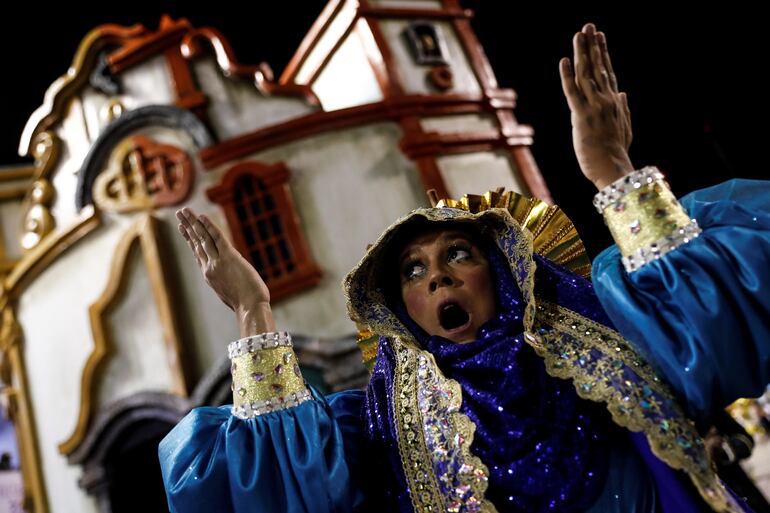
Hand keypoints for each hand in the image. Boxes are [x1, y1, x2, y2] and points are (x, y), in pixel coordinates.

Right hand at [176, 207, 274, 334]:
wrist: (250, 308)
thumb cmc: (245, 305)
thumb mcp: (229, 293)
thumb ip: (225, 282)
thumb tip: (229, 279)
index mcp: (209, 275)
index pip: (197, 253)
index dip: (190, 239)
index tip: (183, 228)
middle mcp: (209, 267)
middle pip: (196, 243)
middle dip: (188, 227)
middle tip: (180, 214)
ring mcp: (217, 262)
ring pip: (202, 238)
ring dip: (193, 222)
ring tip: (184, 211)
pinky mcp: (229, 257)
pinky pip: (217, 238)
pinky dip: (209, 226)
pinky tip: (202, 217)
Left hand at [560, 23, 633, 189]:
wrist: (613, 168)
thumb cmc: (616, 153)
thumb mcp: (624, 128)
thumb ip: (623, 109)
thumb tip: (623, 93)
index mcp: (615, 103)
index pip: (608, 72)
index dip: (604, 54)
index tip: (601, 37)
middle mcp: (606, 100)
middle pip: (598, 67)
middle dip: (593, 46)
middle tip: (589, 26)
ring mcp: (594, 106)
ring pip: (586, 74)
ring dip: (582, 53)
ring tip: (579, 34)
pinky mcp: (582, 116)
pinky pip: (572, 92)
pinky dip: (567, 76)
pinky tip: (564, 60)